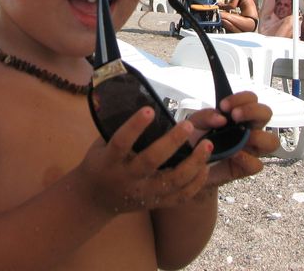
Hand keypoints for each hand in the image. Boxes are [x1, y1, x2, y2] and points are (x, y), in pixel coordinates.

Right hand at [78, 107, 213, 213]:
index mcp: (109, 161)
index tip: (149, 108)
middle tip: (189, 125)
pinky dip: (196, 183)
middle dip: (172, 142)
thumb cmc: (100, 163)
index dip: (135, 126)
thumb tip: (138, 98)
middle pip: (151, 161)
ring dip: (193, 163)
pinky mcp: (156, 203)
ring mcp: (143, 194)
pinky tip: (205, 167)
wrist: (96, 199)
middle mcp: (126, 179)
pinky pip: (181, 196)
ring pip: (172, 181)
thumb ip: (117, 129)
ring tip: (208, 145)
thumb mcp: (100, 145)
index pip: (121, 142)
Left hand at [186, 92, 278, 187]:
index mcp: (239, 116)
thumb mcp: (194, 124)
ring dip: (258, 136)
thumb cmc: (195, 142)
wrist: (188, 166)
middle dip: (252, 111)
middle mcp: (249, 130)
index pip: (251, 99)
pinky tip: (233, 154)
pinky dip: (246, 159)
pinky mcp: (246, 167)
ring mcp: (250, 149)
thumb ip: (205, 116)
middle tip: (234, 115)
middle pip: (266, 114)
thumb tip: (221, 118)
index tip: (224, 105)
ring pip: (272, 141)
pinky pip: (257, 164)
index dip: (242, 98)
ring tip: (240, 136)